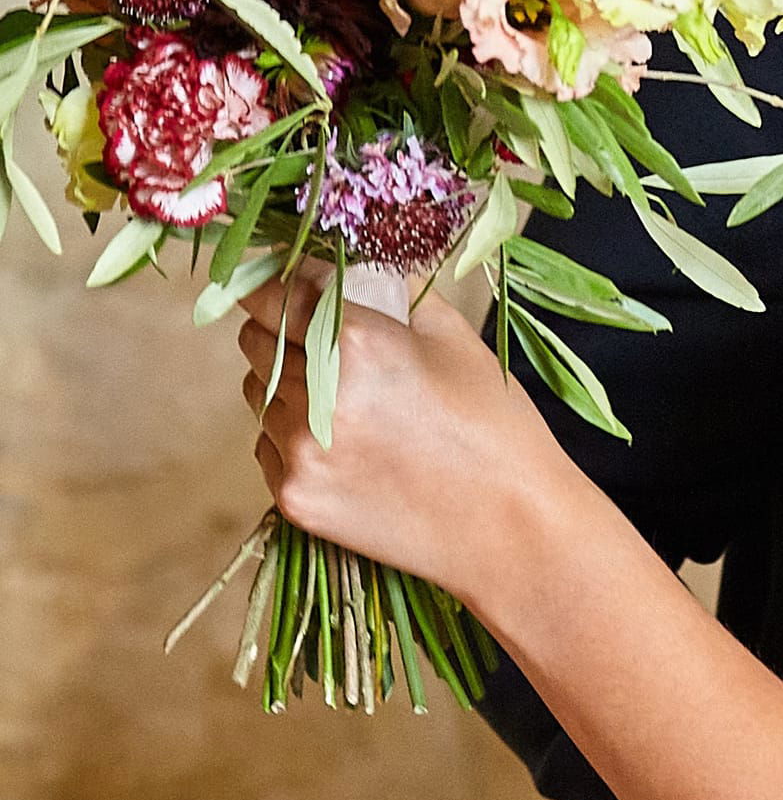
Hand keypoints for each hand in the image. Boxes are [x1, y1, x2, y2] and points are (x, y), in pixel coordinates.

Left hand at [238, 277, 555, 601]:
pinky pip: (266, 446)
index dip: (274, 283)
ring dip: (287, 386)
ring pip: (257, 393)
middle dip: (281, 331)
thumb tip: (348, 269)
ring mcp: (299, 451)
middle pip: (254, 340)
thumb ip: (392, 294)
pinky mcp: (295, 498)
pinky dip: (292, 438)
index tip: (283, 285)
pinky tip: (346, 447)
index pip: (273, 292)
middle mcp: (315, 394)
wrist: (511, 529)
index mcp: (357, 340)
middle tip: (323, 344)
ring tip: (345, 405)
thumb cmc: (495, 427)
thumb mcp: (455, 339)